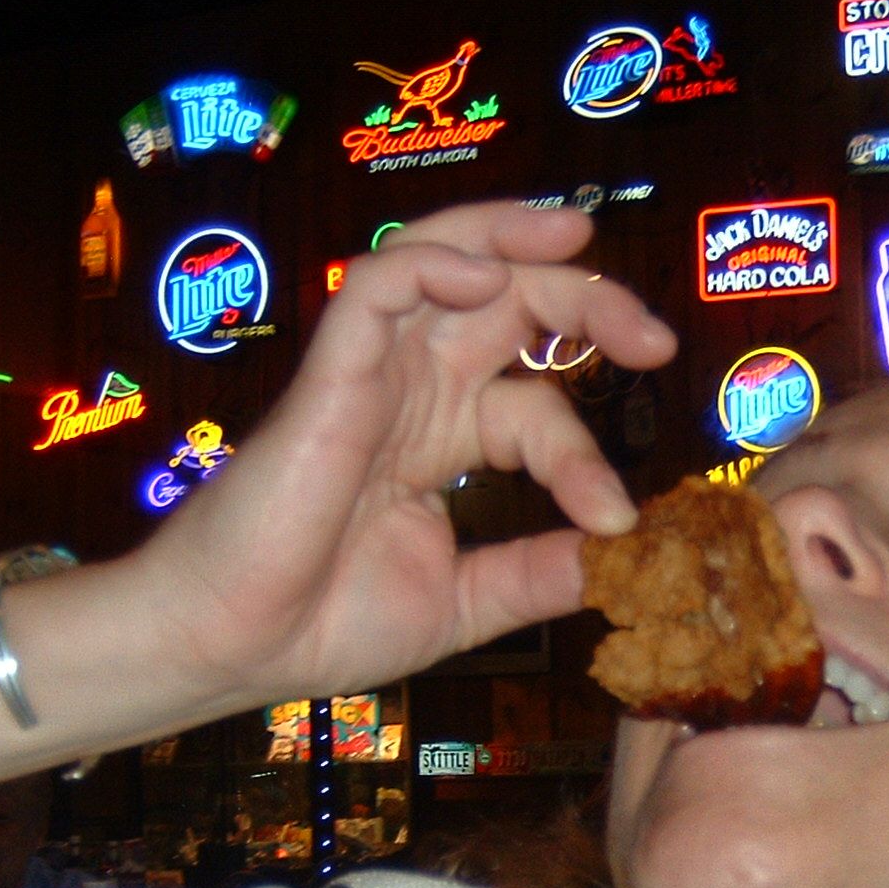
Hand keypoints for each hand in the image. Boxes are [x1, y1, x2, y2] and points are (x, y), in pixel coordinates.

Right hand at [133, 201, 676, 706]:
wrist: (235, 649)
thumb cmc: (323, 624)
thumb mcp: (467, 601)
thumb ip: (540, 574)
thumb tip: (625, 560)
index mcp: (440, 437)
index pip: (535, 404)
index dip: (584, 450)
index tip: (618, 519)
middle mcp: (410, 392)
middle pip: (506, 302)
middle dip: (584, 299)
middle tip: (653, 339)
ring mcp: (370, 374)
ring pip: (442, 258)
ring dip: (515, 238)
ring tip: (579, 243)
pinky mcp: (330, 373)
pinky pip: (379, 283)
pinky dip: (436, 263)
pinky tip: (487, 279)